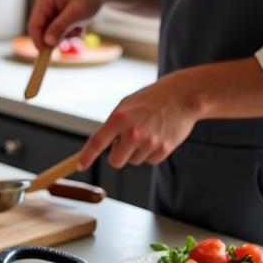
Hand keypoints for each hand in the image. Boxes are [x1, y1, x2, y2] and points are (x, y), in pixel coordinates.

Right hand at [27, 0, 111, 49]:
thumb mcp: (76, 14)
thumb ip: (60, 27)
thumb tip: (47, 42)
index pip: (34, 23)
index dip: (38, 40)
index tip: (46, 54)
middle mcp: (45, 0)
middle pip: (42, 27)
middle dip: (56, 37)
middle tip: (70, 42)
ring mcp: (51, 5)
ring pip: (51, 30)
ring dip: (65, 35)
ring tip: (79, 30)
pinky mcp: (57, 11)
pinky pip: (57, 27)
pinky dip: (68, 31)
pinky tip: (78, 27)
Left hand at [77, 71, 199, 170]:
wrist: (182, 96)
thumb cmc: (151, 100)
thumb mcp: (126, 105)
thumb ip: (114, 125)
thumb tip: (103, 146)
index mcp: (119, 117)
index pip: (97, 142)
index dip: (87, 156)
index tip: (80, 165)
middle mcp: (133, 131)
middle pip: (116, 161)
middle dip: (118, 156)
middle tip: (126, 142)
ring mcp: (149, 142)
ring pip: (134, 161)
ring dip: (137, 151)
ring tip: (148, 131)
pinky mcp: (164, 149)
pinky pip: (150, 161)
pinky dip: (151, 153)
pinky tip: (158, 136)